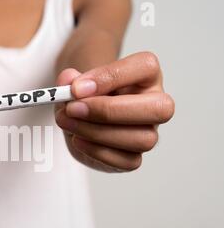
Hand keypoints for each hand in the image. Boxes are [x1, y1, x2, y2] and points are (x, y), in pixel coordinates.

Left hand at [55, 52, 174, 171]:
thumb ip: (70, 80)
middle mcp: (155, 104)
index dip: (111, 76)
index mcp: (146, 75)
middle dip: (109, 110)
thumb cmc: (85, 96)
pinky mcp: (134, 158)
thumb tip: (68, 81)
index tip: (77, 87)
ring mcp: (149, 133)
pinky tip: (77, 139)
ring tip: (68, 123)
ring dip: (97, 132)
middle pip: (159, 108)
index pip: (146, 66)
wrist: (79, 116)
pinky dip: (98, 151)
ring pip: (143, 139)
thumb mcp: (74, 83)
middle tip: (73, 109)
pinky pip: (127, 161)